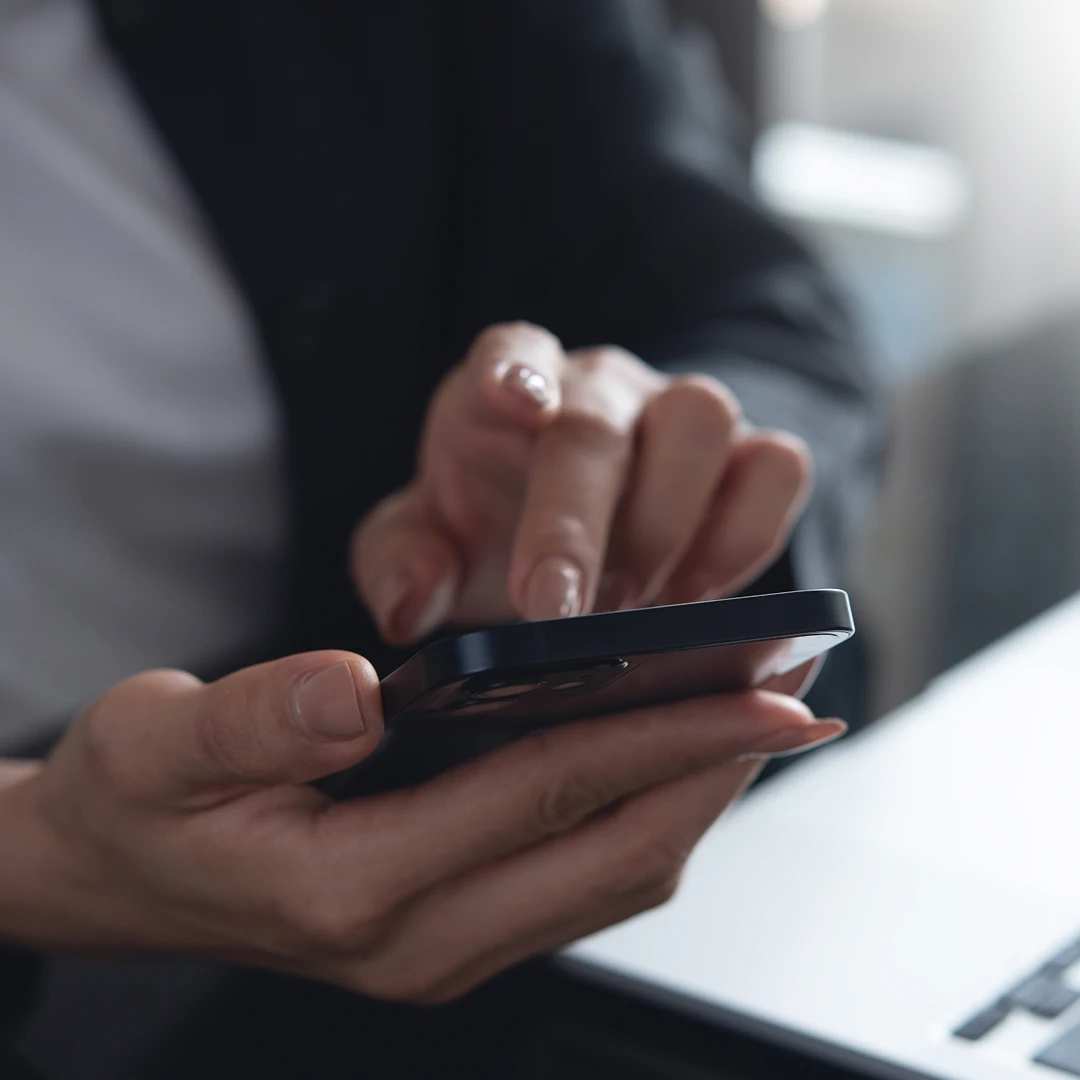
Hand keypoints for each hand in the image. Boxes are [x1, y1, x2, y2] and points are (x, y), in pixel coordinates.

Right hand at [0, 652, 841, 1002]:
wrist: (111, 880)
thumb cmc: (137, 808)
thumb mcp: (155, 746)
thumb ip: (252, 720)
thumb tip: (357, 690)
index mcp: (354, 888)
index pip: (548, 794)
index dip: (665, 733)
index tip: (760, 687)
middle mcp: (418, 940)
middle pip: (614, 854)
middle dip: (716, 772)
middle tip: (794, 697)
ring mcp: (443, 948)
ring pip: (613, 878)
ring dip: (694, 799)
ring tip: (751, 720)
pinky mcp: (451, 932)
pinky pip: (581, 880)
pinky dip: (641, 816)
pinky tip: (665, 759)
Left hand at [352, 323, 811, 643]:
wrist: (577, 543)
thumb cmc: (495, 533)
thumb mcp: (427, 551)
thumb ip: (399, 565)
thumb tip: (407, 602)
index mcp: (508, 389)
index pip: (511, 350)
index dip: (513, 372)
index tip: (514, 404)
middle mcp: (599, 387)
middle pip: (600, 420)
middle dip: (580, 520)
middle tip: (559, 611)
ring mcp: (678, 413)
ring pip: (702, 420)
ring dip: (668, 525)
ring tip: (630, 608)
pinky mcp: (748, 455)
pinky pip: (777, 468)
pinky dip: (746, 534)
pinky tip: (697, 594)